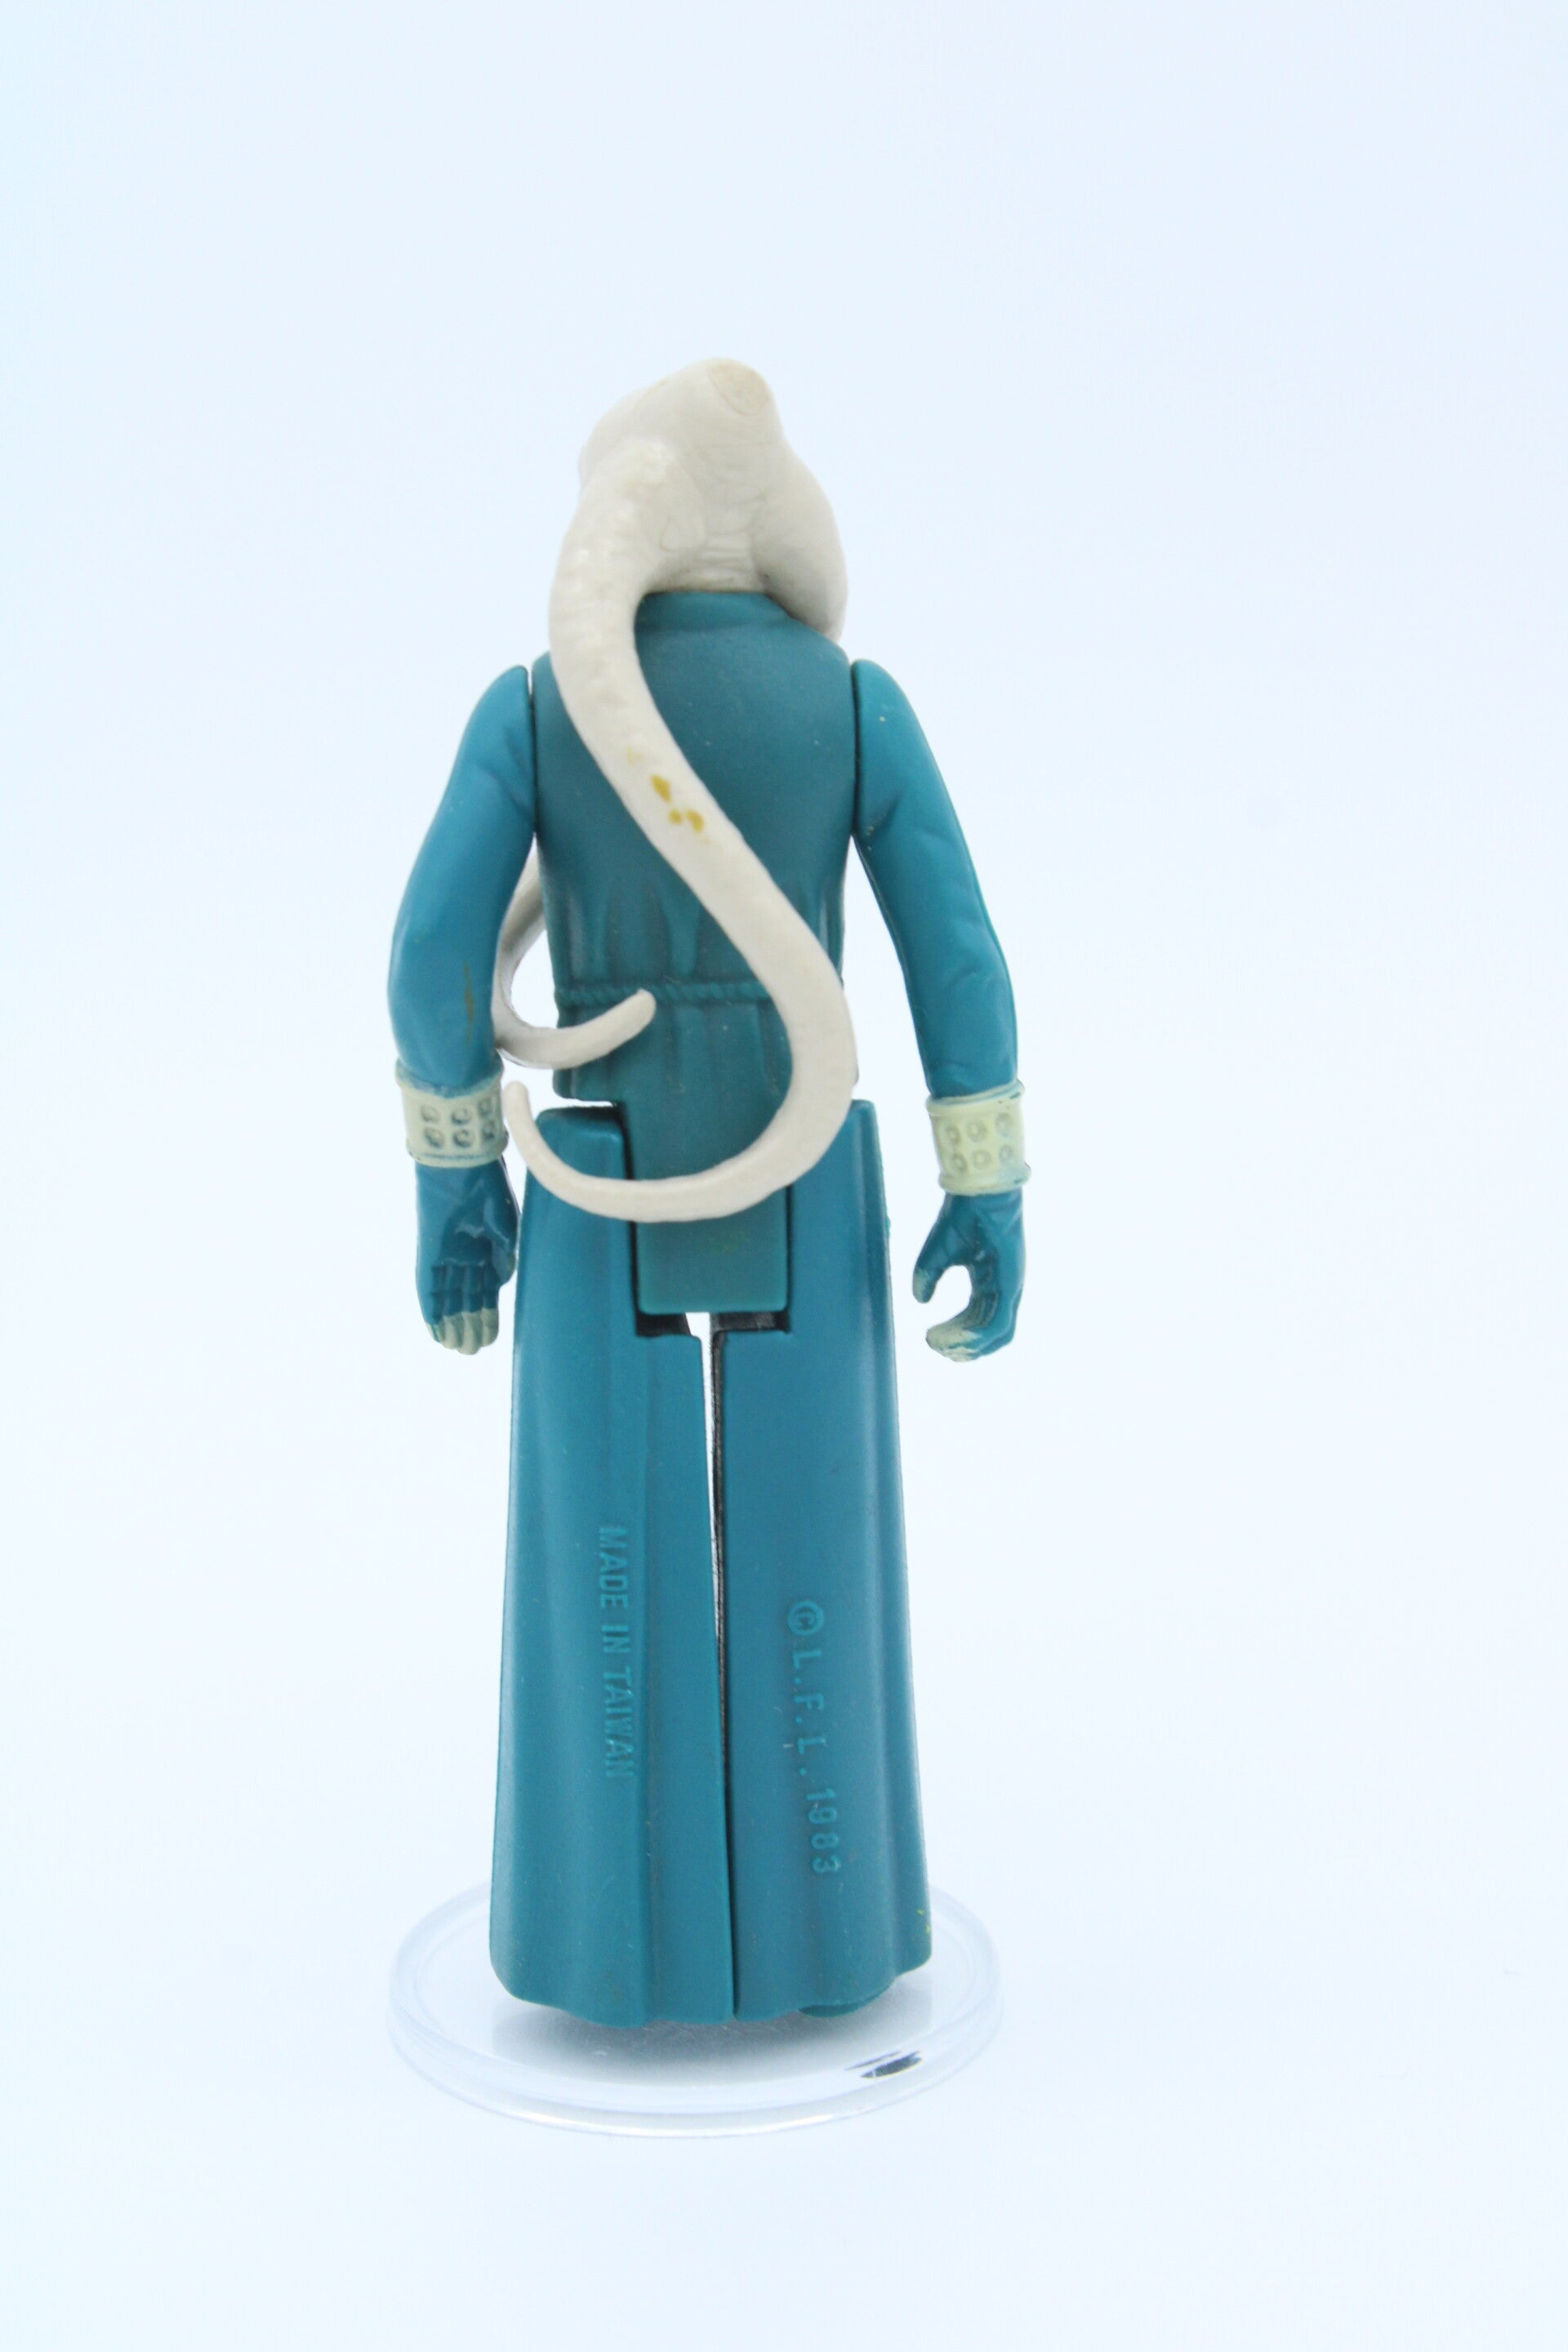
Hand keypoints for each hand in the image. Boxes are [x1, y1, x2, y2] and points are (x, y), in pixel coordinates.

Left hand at [415, 1162, 518, 1352]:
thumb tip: (501, 1283)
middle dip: (469, 1325)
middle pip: (465, 1297)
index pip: (485, 1289)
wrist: (463, 1164)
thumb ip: (503, 1258)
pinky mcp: (428, 1251)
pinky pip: (427, 1286)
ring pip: (447, 1297)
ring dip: (451, 1323)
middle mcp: (463, 1253)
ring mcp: (445, 1253)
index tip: (490, 1339)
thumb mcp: (506, 1228)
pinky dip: (430, 1309)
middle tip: (472, 1352)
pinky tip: (435, 1331)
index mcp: (485, 1246)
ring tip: (457, 1349)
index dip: (488, 1314)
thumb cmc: (489, 1189)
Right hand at [912, 1189, 1024, 1362]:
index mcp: (988, 1281)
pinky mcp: (1011, 1284)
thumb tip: (920, 1301)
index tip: (929, 1338)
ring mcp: (1010, 1286)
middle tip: (935, 1347)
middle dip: (963, 1347)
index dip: (955, 1335)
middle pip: (989, 1333)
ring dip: (969, 1347)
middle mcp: (1002, 1287)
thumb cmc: (962, 1215)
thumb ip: (928, 1277)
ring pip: (997, 1334)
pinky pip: (999, 1323)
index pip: (977, 1320)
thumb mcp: (938, 1253)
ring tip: (942, 1347)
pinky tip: (955, 1341)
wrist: (978, 1191)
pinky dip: (978, 1338)